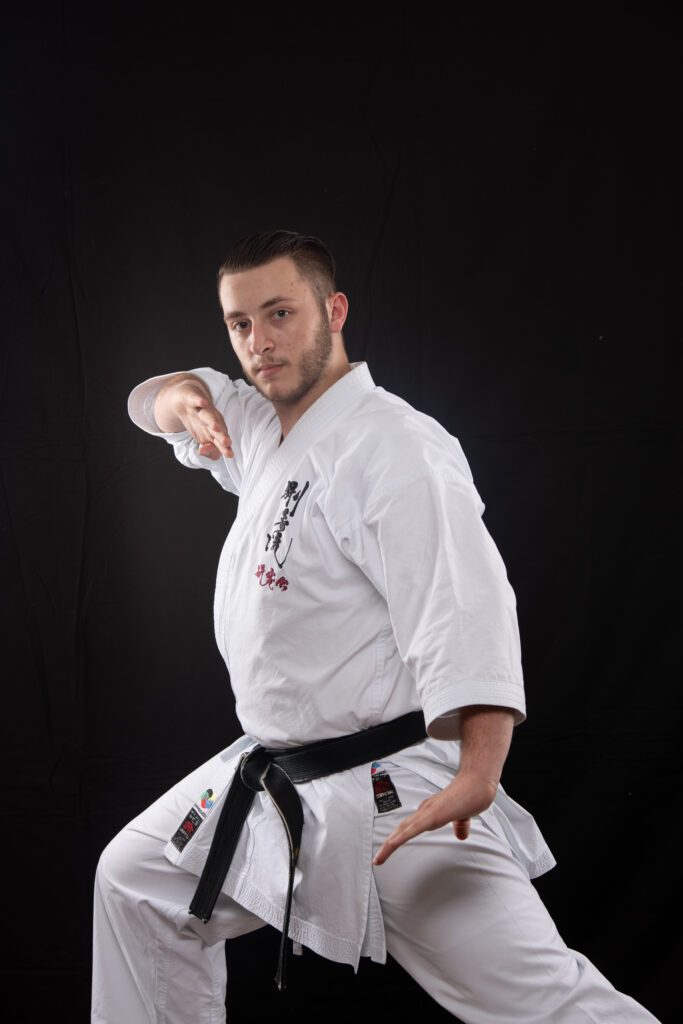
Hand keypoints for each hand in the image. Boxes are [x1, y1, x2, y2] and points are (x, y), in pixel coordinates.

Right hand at [155, 375, 233, 459]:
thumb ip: (208, 450)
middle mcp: (211, 420)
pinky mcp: (192, 398)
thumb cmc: (199, 420)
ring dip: (212, 420)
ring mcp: (201, 409)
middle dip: (222, 436)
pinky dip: (199, 401)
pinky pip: (195, 399)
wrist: (186, 397)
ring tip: (216, 426)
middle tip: (227, 443)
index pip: (220, 441)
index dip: (224, 448)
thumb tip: (202, 451)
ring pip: (207, 415)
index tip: (230, 455)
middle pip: (217, 429)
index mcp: (214, 431)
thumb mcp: (203, 438)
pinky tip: (203, 403)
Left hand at [372, 768, 497, 865]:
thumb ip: (460, 824)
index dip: (398, 837)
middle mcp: (425, 810)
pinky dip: (401, 837)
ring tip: (379, 858)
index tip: (388, 849)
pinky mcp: (435, 814)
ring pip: (404, 830)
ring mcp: (428, 812)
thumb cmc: (471, 795)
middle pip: (402, 829)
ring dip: (390, 844)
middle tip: (378, 859)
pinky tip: (392, 845)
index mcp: (430, 812)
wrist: (479, 784)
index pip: (409, 827)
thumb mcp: (463, 815)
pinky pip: (414, 828)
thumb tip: (461, 836)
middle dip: (389, 844)